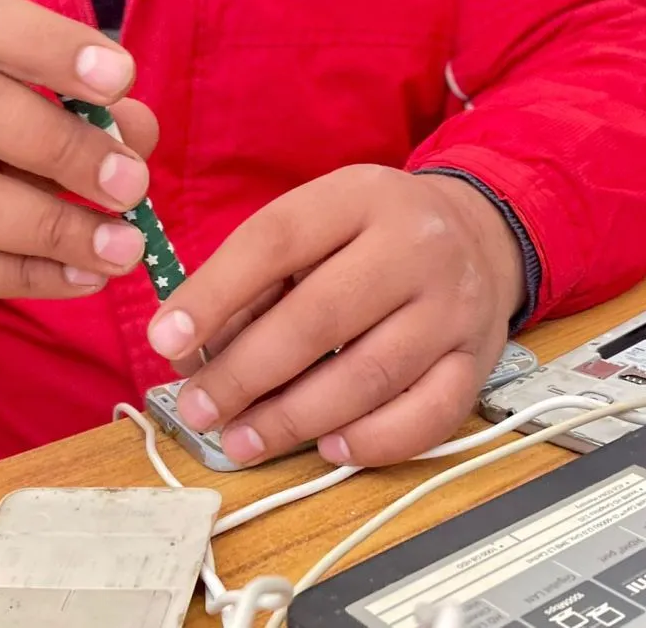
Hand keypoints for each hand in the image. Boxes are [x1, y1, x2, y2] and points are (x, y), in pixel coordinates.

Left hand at [146, 164, 526, 466]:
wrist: (478, 234)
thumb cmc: (372, 235)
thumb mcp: (316, 225)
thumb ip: (254, 281)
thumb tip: (190, 352)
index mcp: (358, 198)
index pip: (276, 241)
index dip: (214, 295)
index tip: (168, 341)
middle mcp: (415, 247)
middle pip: (319, 319)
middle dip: (245, 374)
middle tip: (200, 409)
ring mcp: (454, 307)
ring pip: (369, 375)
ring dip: (294, 420)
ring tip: (242, 440)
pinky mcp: (478, 360)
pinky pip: (428, 415)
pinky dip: (374, 441)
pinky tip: (328, 448)